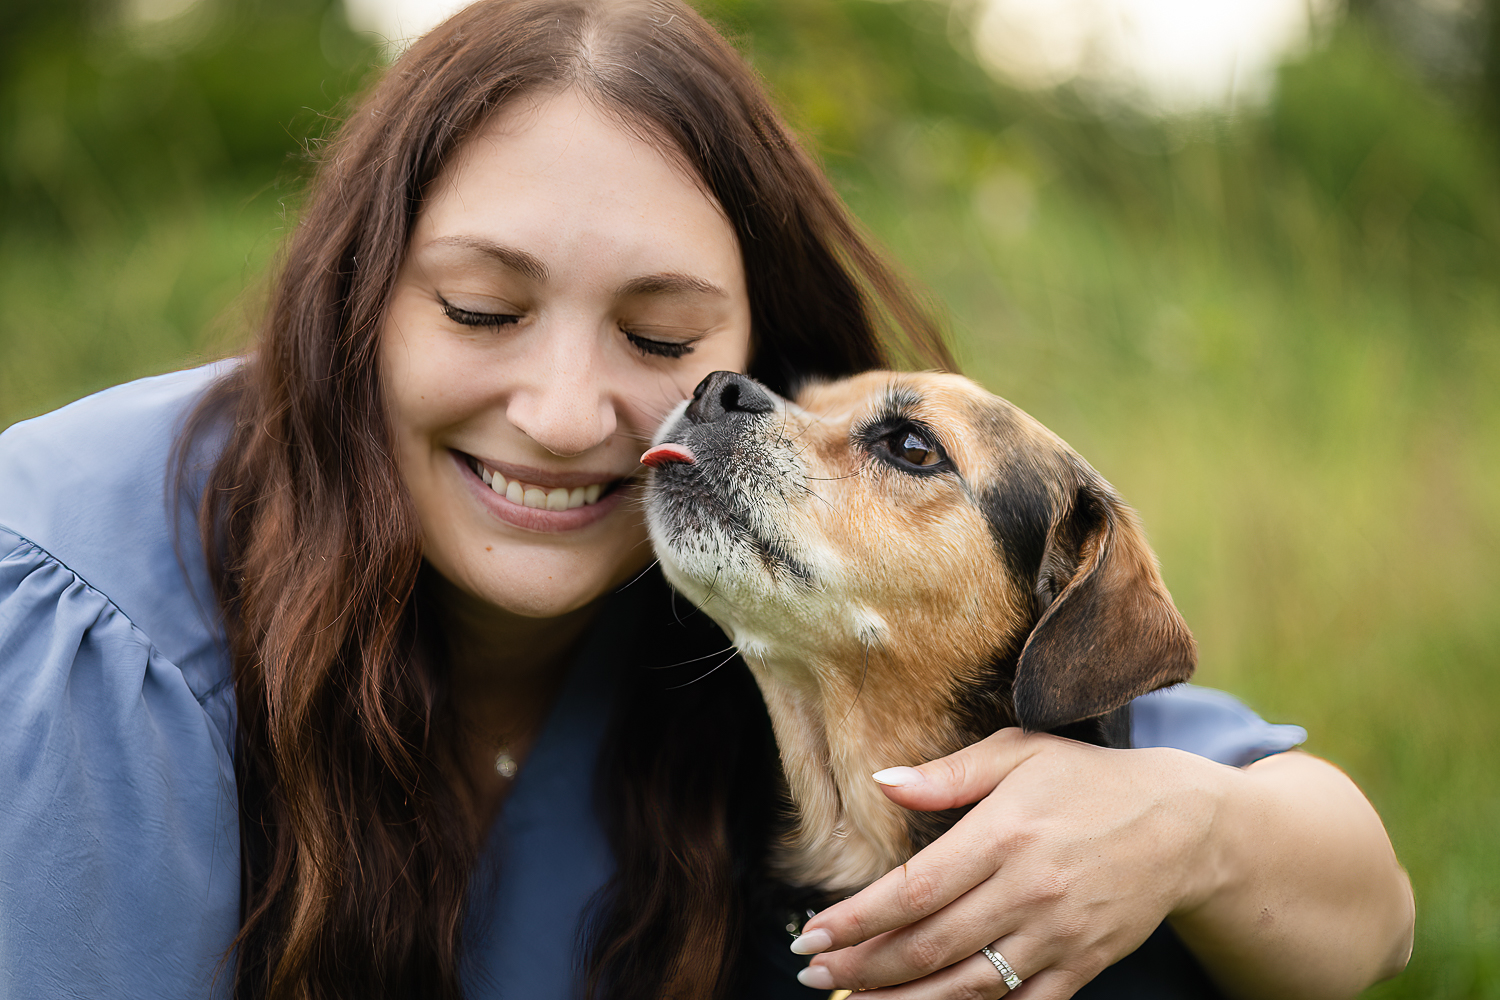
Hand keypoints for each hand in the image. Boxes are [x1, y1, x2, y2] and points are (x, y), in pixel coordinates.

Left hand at [790, 728, 1229, 998]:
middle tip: (814, 973)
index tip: (812, 932)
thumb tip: (881, 781)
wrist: (1184, 825)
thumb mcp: (1018, 753)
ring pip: (967, 987)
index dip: (856, 919)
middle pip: (929, 946)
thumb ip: (947, 774)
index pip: (912, 891)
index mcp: (1004, 835)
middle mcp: (1028, 891)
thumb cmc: (1087, 780)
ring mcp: (1058, 936)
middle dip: (863, 967)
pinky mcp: (1083, 966)